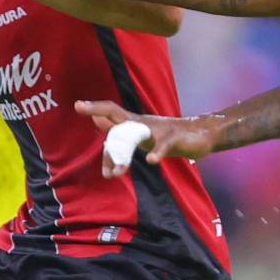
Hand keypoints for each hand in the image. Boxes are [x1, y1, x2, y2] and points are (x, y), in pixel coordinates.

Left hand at [76, 100, 222, 177]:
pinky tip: (151, 161)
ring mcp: (158, 129)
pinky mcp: (174, 139)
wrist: (201, 133)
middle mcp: (143, 123)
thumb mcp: (140, 133)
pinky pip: (163, 145)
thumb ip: (119, 129)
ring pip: (136, 137)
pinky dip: (157, 152)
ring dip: (124, 155)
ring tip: (114, 174)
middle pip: (119, 120)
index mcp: (134, 123)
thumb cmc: (166, 135)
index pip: (112, 112)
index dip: (95, 108)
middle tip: (87, 123)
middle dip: (103, 124)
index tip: (78, 105)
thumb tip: (97, 120)